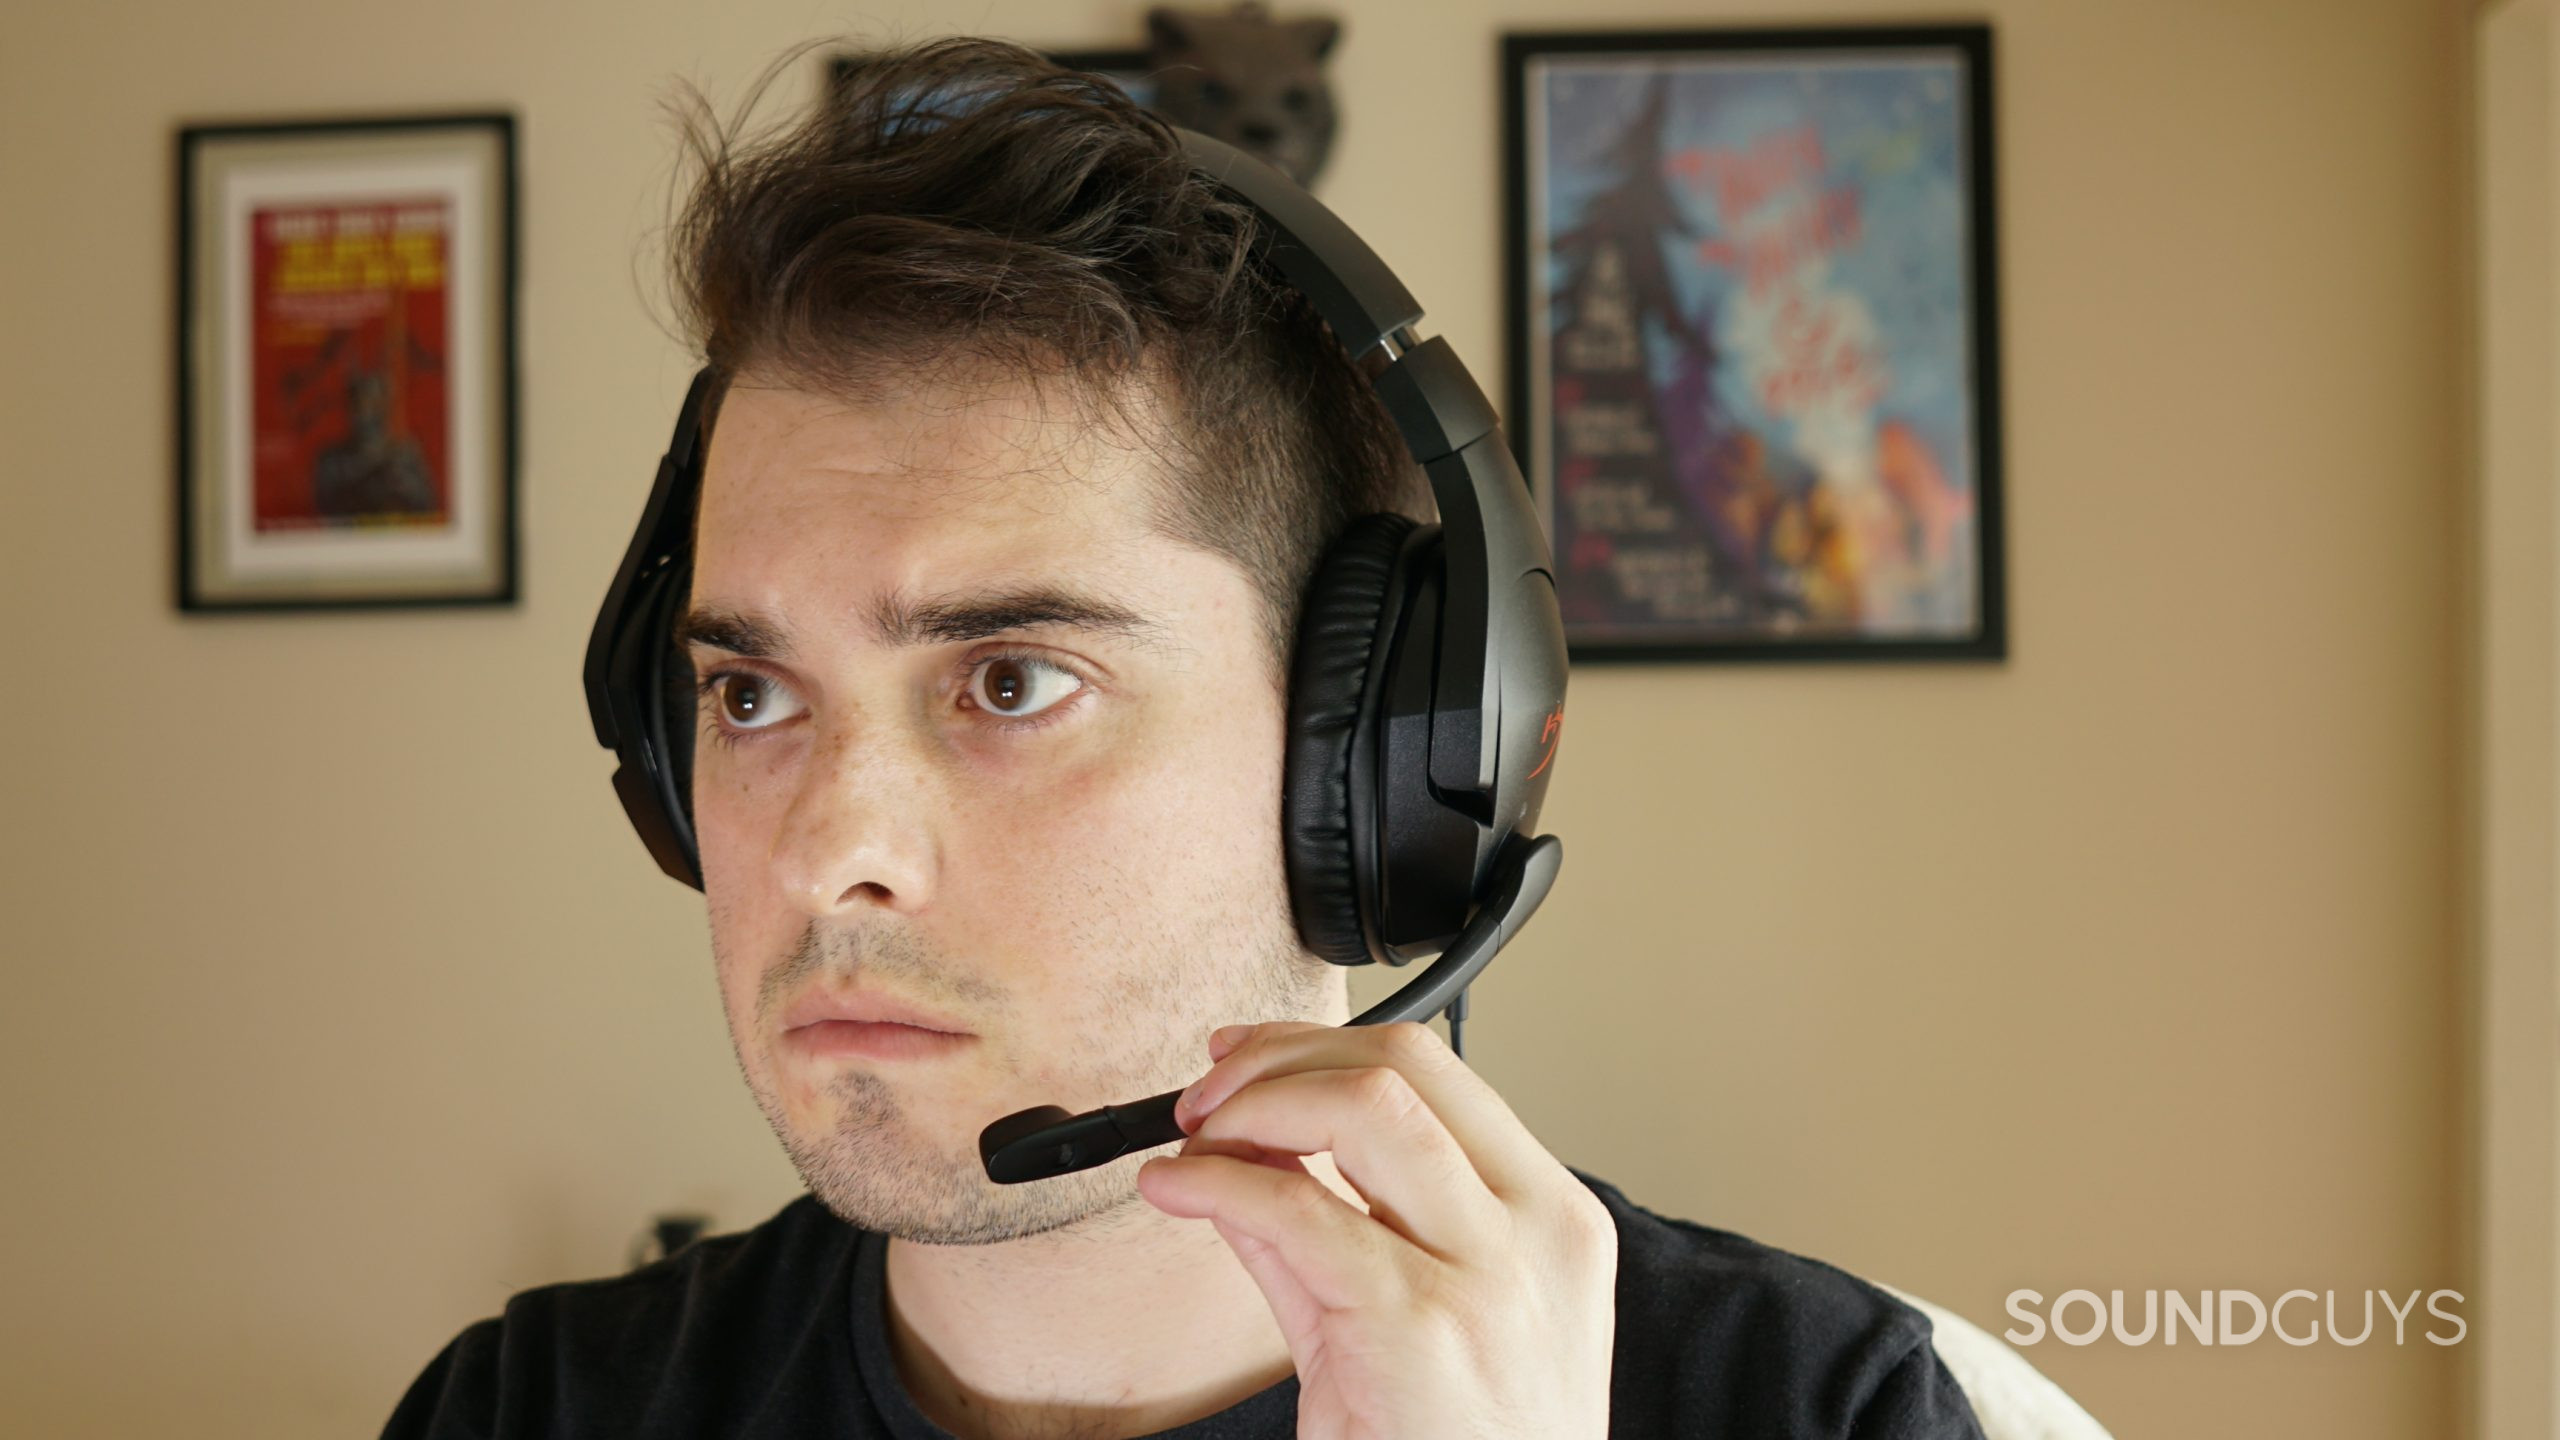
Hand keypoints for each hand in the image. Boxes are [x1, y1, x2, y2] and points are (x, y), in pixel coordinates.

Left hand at [1134, 1020, 1616, 1439]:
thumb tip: (1247, 1151)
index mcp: (1552, 1217)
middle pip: (1403, 1065)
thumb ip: (1337, 1227)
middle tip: (1208, 1095)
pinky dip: (1219, 1184)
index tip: (1250, 1059)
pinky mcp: (1418, 1327)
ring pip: (1365, 1108)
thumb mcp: (1419, 1323)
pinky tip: (1177, 1190)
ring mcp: (1484, 1276)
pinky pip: (1299, 1212)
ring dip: (1254, 1103)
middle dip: (1281, 1057)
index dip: (1322, 1045)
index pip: (1438, 1071)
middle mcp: (1536, 1231)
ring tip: (1193, 1137)